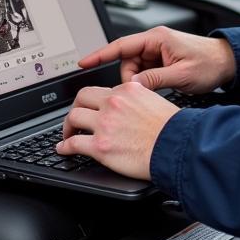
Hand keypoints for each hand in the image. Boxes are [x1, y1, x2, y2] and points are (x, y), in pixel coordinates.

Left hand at [57, 83, 178, 179]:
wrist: (175, 147)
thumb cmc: (173, 129)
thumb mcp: (156, 101)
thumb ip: (139, 100)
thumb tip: (132, 107)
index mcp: (127, 90)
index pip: (102, 90)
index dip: (94, 100)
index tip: (92, 108)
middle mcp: (113, 103)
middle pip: (81, 98)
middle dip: (76, 108)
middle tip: (75, 118)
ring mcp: (104, 124)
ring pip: (74, 117)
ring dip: (68, 127)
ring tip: (68, 134)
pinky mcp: (100, 146)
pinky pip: (73, 143)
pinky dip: (65, 147)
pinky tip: (64, 149)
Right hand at [78, 26, 235, 92]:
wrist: (228, 62)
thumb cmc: (210, 63)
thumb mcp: (181, 75)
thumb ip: (154, 80)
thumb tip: (132, 87)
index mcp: (157, 38)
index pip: (121, 45)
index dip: (100, 54)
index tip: (83, 63)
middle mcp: (155, 42)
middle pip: (127, 61)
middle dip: (129, 78)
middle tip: (139, 92)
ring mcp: (159, 51)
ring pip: (135, 68)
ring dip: (139, 82)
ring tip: (156, 90)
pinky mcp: (163, 60)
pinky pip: (145, 72)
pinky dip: (146, 82)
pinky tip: (156, 89)